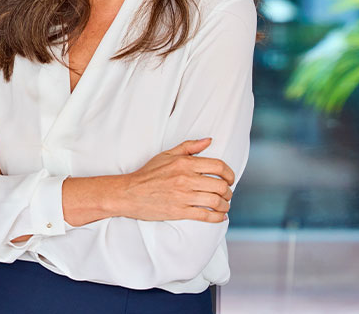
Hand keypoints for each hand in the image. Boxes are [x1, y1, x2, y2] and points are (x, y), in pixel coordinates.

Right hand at [115, 138, 234, 222]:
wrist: (129, 193)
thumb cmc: (147, 174)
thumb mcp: (166, 155)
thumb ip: (189, 147)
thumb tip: (208, 141)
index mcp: (184, 163)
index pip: (218, 166)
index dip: (229, 174)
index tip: (230, 179)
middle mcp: (185, 179)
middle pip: (220, 186)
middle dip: (228, 191)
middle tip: (226, 194)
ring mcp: (183, 196)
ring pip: (216, 201)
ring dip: (225, 205)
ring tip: (223, 205)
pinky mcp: (180, 211)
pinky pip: (206, 215)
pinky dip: (217, 217)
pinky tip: (219, 216)